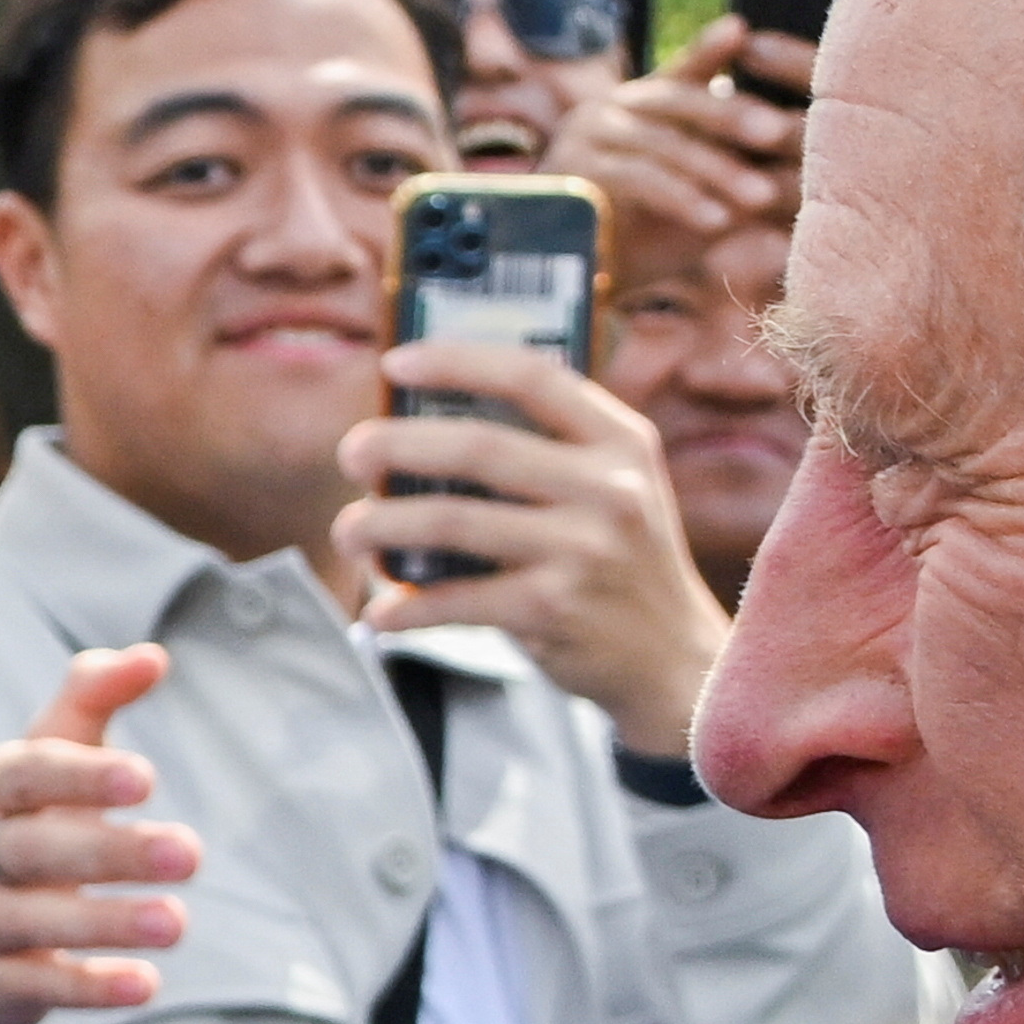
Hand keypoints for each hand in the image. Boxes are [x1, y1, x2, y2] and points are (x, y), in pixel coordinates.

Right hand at [0, 646, 202, 1023]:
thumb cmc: (23, 826)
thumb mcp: (46, 760)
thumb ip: (91, 702)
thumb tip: (153, 656)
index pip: (27, 774)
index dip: (82, 776)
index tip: (148, 779)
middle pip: (35, 850)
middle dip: (112, 852)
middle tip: (192, 853)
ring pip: (35, 921)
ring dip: (108, 922)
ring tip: (178, 922)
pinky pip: (41, 986)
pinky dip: (91, 986)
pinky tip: (145, 984)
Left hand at [340, 343, 738, 753]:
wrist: (675, 661)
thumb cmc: (622, 564)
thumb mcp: (617, 487)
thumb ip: (554, 449)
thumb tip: (431, 417)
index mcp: (620, 442)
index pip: (532, 377)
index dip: (456, 361)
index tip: (394, 364)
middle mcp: (608, 489)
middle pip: (478, 446)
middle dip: (398, 445)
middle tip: (352, 454)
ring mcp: (582, 551)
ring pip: (453, 521)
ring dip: (382, 525)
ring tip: (349, 532)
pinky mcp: (554, 611)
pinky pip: (457, 600)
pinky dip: (407, 607)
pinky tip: (380, 613)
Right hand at [539, 18, 809, 241]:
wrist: (580, 283)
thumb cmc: (646, 241)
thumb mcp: (699, 201)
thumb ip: (732, 177)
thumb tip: (793, 177)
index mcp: (640, 108)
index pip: (679, 73)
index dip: (707, 50)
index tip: (739, 28)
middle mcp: (609, 110)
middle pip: (675, 100)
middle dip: (730, 115)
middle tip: (779, 131)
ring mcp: (586, 137)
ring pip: (661, 143)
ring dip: (716, 169)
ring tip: (761, 197)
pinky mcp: (573, 175)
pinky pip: (638, 179)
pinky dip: (682, 198)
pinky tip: (718, 221)